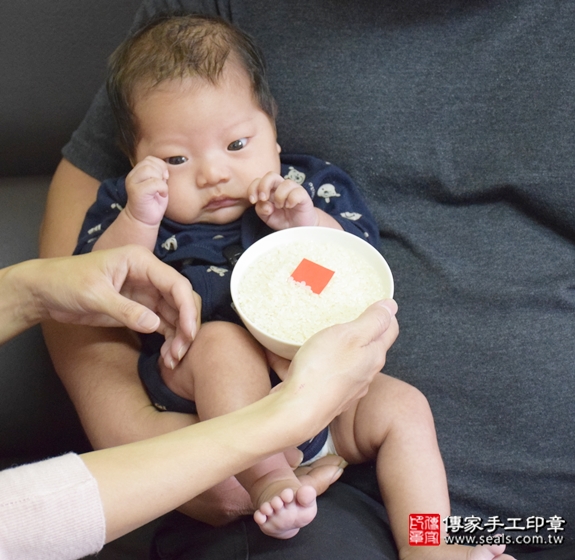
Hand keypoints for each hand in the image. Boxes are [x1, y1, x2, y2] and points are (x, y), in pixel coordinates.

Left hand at [34, 246, 198, 366]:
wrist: (45, 291)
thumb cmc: (65, 282)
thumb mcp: (94, 295)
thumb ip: (125, 310)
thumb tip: (155, 325)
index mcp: (141, 262)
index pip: (176, 284)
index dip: (187, 308)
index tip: (188, 333)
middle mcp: (149, 276)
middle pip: (181, 299)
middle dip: (186, 325)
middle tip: (181, 351)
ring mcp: (146, 293)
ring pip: (175, 315)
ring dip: (178, 337)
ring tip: (173, 359)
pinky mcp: (140, 309)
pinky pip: (163, 324)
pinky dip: (168, 340)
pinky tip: (167, 356)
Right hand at [124, 156, 168, 226]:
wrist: (143, 220)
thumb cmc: (152, 202)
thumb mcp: (157, 184)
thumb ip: (158, 173)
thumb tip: (165, 169)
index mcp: (137, 173)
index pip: (149, 159)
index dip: (160, 166)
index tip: (164, 178)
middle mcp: (132, 176)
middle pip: (149, 163)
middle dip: (160, 172)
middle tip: (162, 184)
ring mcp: (133, 183)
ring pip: (149, 170)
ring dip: (160, 180)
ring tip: (161, 189)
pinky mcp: (137, 192)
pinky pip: (154, 182)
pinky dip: (162, 188)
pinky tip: (162, 195)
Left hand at [249, 172, 317, 228]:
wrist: (299, 227)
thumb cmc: (283, 219)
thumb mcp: (267, 217)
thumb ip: (261, 210)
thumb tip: (263, 203)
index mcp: (270, 190)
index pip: (259, 180)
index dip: (253, 188)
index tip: (253, 201)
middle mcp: (281, 187)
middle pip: (271, 175)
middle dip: (264, 186)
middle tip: (263, 199)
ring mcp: (293, 190)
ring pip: (286, 183)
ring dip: (279, 196)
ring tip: (280, 207)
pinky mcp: (304, 196)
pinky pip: (297, 192)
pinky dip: (291, 199)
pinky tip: (290, 206)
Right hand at [271, 299, 398, 429]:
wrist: (297, 410)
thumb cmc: (322, 370)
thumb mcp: (351, 334)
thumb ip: (373, 320)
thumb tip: (392, 306)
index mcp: (373, 355)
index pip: (390, 330)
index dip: (385, 314)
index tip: (375, 303)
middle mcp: (364, 374)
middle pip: (368, 347)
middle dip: (361, 331)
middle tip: (347, 315)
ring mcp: (346, 388)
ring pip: (345, 361)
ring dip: (337, 347)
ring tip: (320, 334)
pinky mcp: (326, 396)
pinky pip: (323, 373)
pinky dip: (314, 363)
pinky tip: (297, 357)